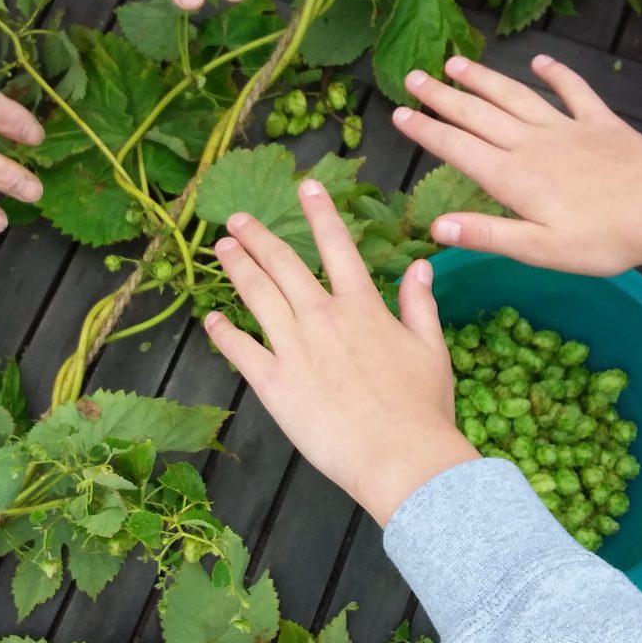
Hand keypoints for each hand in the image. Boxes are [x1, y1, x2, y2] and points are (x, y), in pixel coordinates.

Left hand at [203, 181, 476, 525]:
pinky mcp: (274, 383)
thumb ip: (420, 304)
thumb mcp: (431, 349)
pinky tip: (210, 321)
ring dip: (237, 268)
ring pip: (257, 295)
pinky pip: (241, 350)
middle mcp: (323, 317)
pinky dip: (223, 333)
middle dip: (258, 237)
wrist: (400, 456)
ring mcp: (294, 348)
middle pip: (283, 265)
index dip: (319, 213)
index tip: (305, 187)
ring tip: (222, 248)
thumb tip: (422, 265)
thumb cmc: (422, 408)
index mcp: (363, 306)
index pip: (337, 247)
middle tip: (236, 218)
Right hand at [394, 55, 641, 274]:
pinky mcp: (599, 123)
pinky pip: (573, 91)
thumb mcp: (538, 249)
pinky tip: (540, 61)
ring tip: (456, 62)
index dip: (426, 131)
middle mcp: (531, 144)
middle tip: (413, 77)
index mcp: (512, 177)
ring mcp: (565, 128)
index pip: (457, 148)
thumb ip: (487, 234)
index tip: (399, 114)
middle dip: (442, 96)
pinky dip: (556, 73)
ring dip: (484, 79)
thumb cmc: (602, 239)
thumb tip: (436, 227)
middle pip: (478, 114)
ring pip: (515, 96)